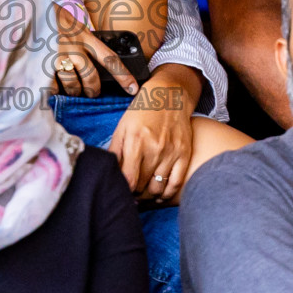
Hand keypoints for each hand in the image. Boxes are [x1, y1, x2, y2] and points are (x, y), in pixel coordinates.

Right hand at [49, 11, 137, 97]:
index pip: (110, 58)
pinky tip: (53, 88)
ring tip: (72, 91)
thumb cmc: (51, 18)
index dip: (124, 76)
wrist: (28, 8)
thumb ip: (84, 40)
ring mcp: (56, 56)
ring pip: (72, 85)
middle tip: (91, 93)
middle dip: (93, 90)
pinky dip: (54, 91)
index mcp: (84, 36)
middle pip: (91, 77)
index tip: (133, 89)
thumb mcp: (73, 25)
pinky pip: (52, 86)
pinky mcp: (41, 63)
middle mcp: (73, 46)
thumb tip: (95, 61)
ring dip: (74, 92)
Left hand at [109, 66, 196, 202]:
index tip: (121, 191)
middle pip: (142, 186)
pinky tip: (159, 195)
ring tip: (142, 194)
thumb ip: (114, 150)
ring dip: (148, 196)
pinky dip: (167, 195)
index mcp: (136, 142)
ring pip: (158, 188)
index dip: (123, 190)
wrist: (169, 95)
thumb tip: (109, 171)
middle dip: (134, 193)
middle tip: (130, 194)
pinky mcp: (184, 154)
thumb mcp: (122, 127)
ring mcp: (171, 153)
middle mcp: (155, 149)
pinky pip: (176, 183)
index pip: (129, 179)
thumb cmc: (142, 111)